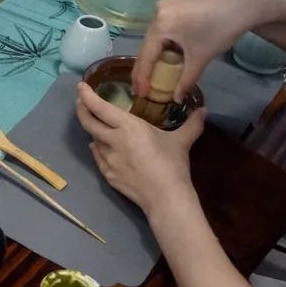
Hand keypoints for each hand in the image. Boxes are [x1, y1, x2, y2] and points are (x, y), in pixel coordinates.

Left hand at [76, 82, 203, 215]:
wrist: (166, 198)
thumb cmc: (172, 165)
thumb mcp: (182, 141)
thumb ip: (192, 124)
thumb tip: (204, 110)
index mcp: (126, 126)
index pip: (98, 107)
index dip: (86, 95)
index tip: (81, 87)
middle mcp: (112, 139)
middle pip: (88, 121)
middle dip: (81, 109)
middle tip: (81, 102)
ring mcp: (107, 158)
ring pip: (92, 139)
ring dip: (92, 130)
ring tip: (95, 124)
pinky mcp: (107, 175)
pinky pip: (97, 156)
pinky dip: (96, 148)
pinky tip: (98, 147)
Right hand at [132, 0, 272, 100]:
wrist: (241, 6)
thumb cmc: (220, 31)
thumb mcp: (201, 58)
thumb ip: (186, 80)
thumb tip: (176, 99)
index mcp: (161, 24)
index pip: (146, 54)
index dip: (142, 76)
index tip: (139, 94)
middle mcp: (157, 12)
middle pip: (147, 45)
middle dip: (145, 68)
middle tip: (142, 88)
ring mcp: (164, 6)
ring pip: (154, 37)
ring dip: (154, 56)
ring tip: (152, 76)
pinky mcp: (172, 5)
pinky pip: (161, 29)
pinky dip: (162, 44)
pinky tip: (165, 57)